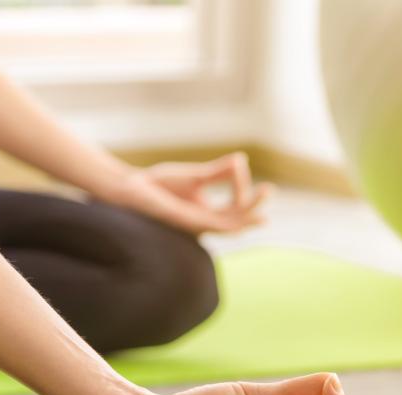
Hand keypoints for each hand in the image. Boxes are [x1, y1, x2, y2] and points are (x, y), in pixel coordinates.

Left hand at [100, 152, 274, 234]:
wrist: (131, 189)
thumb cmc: (159, 185)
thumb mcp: (196, 176)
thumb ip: (219, 171)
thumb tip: (241, 160)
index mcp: (208, 213)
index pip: (235, 207)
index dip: (243, 188)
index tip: (239, 164)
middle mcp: (205, 223)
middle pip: (237, 219)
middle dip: (254, 206)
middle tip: (269, 190)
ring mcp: (196, 225)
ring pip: (228, 226)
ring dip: (246, 217)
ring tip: (261, 209)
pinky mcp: (186, 223)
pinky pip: (211, 225)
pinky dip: (226, 219)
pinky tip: (237, 214)